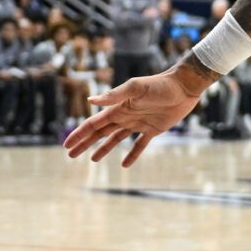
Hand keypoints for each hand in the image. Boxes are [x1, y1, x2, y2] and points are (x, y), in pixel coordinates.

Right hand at [63, 65, 203, 167]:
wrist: (183, 86)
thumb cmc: (160, 85)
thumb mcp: (136, 88)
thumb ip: (114, 95)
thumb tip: (91, 101)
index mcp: (118, 108)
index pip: (93, 124)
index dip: (79, 134)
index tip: (67, 144)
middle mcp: (125, 116)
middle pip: (100, 133)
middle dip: (84, 143)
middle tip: (71, 154)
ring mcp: (138, 124)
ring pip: (116, 139)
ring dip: (103, 149)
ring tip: (92, 159)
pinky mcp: (153, 130)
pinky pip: (139, 145)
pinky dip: (132, 155)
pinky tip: (124, 165)